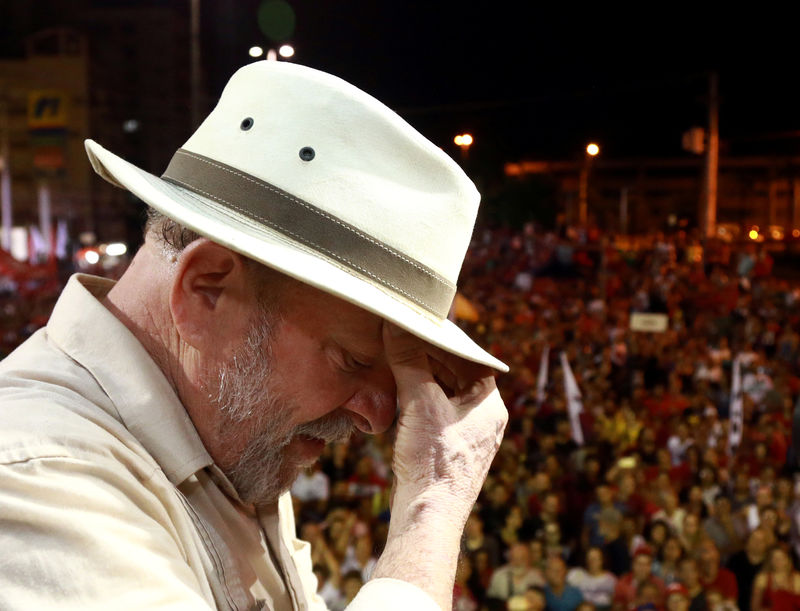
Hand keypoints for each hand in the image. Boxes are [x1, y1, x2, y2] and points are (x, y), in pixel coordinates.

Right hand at [382, 322, 506, 514]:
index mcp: (490, 404)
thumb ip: (408, 360)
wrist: (428, 515)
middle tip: (404, 339)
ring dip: (423, 378)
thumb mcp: (420, 401)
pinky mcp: (450, 450)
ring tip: (397, 361)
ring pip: (446, 394)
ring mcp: (468, 436)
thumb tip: (397, 325)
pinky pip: (437, 413)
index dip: (446, 340)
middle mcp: (485, 419)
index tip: (422, 326)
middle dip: (430, 358)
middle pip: (457, 375)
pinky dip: (420, 399)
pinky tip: (399, 393)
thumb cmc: (433, 460)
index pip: (470, 358)